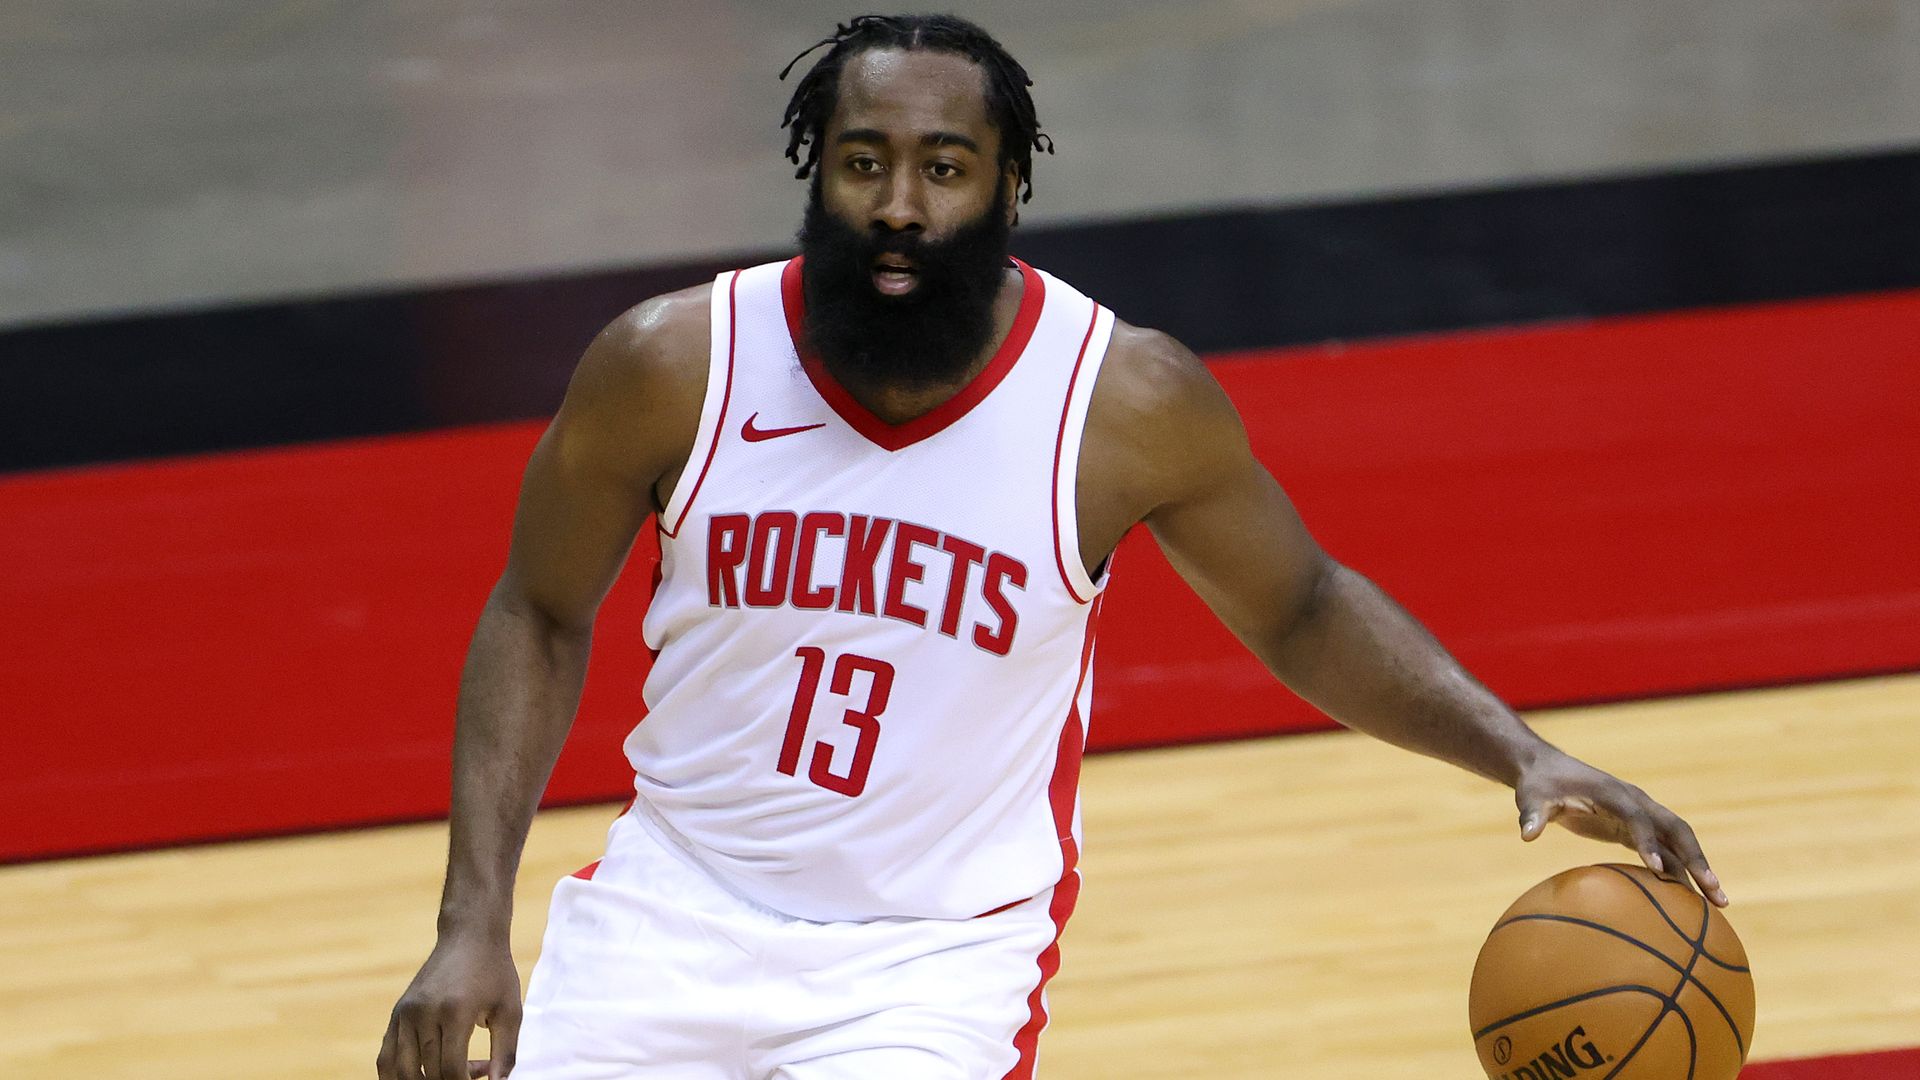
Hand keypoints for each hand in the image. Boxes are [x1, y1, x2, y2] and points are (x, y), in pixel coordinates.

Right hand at [378, 934, 522, 1079]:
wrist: (469, 937)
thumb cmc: (495, 974)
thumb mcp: (510, 1010)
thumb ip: (506, 1052)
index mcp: (454, 1011)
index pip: (451, 1069)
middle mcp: (423, 1013)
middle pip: (428, 1072)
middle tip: (477, 1071)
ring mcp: (405, 1013)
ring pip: (402, 1071)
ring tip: (453, 1074)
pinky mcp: (397, 1013)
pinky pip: (386, 1058)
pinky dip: (398, 1076)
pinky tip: (422, 1077)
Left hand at [1514, 751, 1727, 907]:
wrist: (1547, 771)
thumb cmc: (1540, 785)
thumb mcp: (1531, 797)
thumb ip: (1532, 814)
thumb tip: (1526, 835)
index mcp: (1614, 794)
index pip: (1638, 818)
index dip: (1649, 842)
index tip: (1659, 871)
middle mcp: (1636, 803)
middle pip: (1676, 829)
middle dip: (1697, 858)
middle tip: (1714, 891)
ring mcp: (1641, 815)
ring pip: (1679, 842)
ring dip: (1699, 869)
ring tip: (1719, 904)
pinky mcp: (1636, 829)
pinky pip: (1665, 851)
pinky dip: (1680, 873)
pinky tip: (1691, 902)